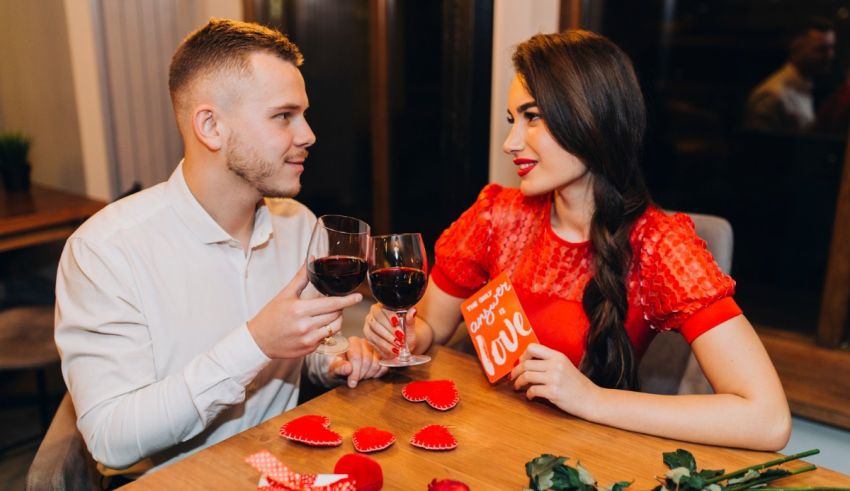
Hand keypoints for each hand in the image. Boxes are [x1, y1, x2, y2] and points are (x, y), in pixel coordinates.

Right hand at [247, 265, 361, 358]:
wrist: (258, 341)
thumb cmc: (271, 316)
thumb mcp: (285, 294)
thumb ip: (301, 277)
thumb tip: (311, 259)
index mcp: (300, 310)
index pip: (331, 304)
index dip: (347, 300)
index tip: (358, 297)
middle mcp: (306, 326)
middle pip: (336, 316)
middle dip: (340, 308)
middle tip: (337, 303)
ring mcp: (308, 340)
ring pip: (334, 328)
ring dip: (337, 320)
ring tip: (330, 313)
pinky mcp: (309, 350)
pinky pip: (326, 338)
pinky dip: (327, 331)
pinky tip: (319, 326)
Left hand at [328, 336, 388, 387]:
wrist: (343, 370)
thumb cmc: (337, 367)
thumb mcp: (334, 369)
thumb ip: (339, 367)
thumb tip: (348, 368)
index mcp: (352, 341)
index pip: (356, 356)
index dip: (355, 372)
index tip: (352, 383)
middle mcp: (365, 343)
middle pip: (367, 361)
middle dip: (361, 374)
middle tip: (354, 381)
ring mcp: (375, 349)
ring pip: (376, 364)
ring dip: (368, 375)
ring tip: (360, 378)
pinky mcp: (382, 357)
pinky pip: (384, 368)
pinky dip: (377, 375)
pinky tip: (368, 376)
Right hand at [362, 303, 415, 356]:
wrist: (403, 342)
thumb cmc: (406, 332)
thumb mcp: (410, 327)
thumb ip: (410, 320)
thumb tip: (412, 311)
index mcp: (383, 307)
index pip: (382, 309)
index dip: (389, 316)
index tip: (397, 322)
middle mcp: (373, 315)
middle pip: (375, 322)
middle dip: (388, 331)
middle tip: (399, 338)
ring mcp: (368, 326)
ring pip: (372, 333)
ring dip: (386, 341)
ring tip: (397, 346)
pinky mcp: (368, 337)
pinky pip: (372, 342)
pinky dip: (383, 347)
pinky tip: (393, 350)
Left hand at [510, 343, 599, 416]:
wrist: (592, 400)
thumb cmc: (577, 384)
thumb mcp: (565, 366)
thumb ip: (549, 362)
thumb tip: (525, 362)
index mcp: (558, 356)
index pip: (532, 347)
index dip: (522, 355)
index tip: (520, 363)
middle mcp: (556, 365)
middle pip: (526, 363)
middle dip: (516, 371)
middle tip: (513, 377)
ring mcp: (555, 378)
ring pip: (526, 376)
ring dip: (518, 383)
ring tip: (517, 387)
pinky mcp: (553, 392)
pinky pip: (532, 390)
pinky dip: (528, 394)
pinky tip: (530, 396)